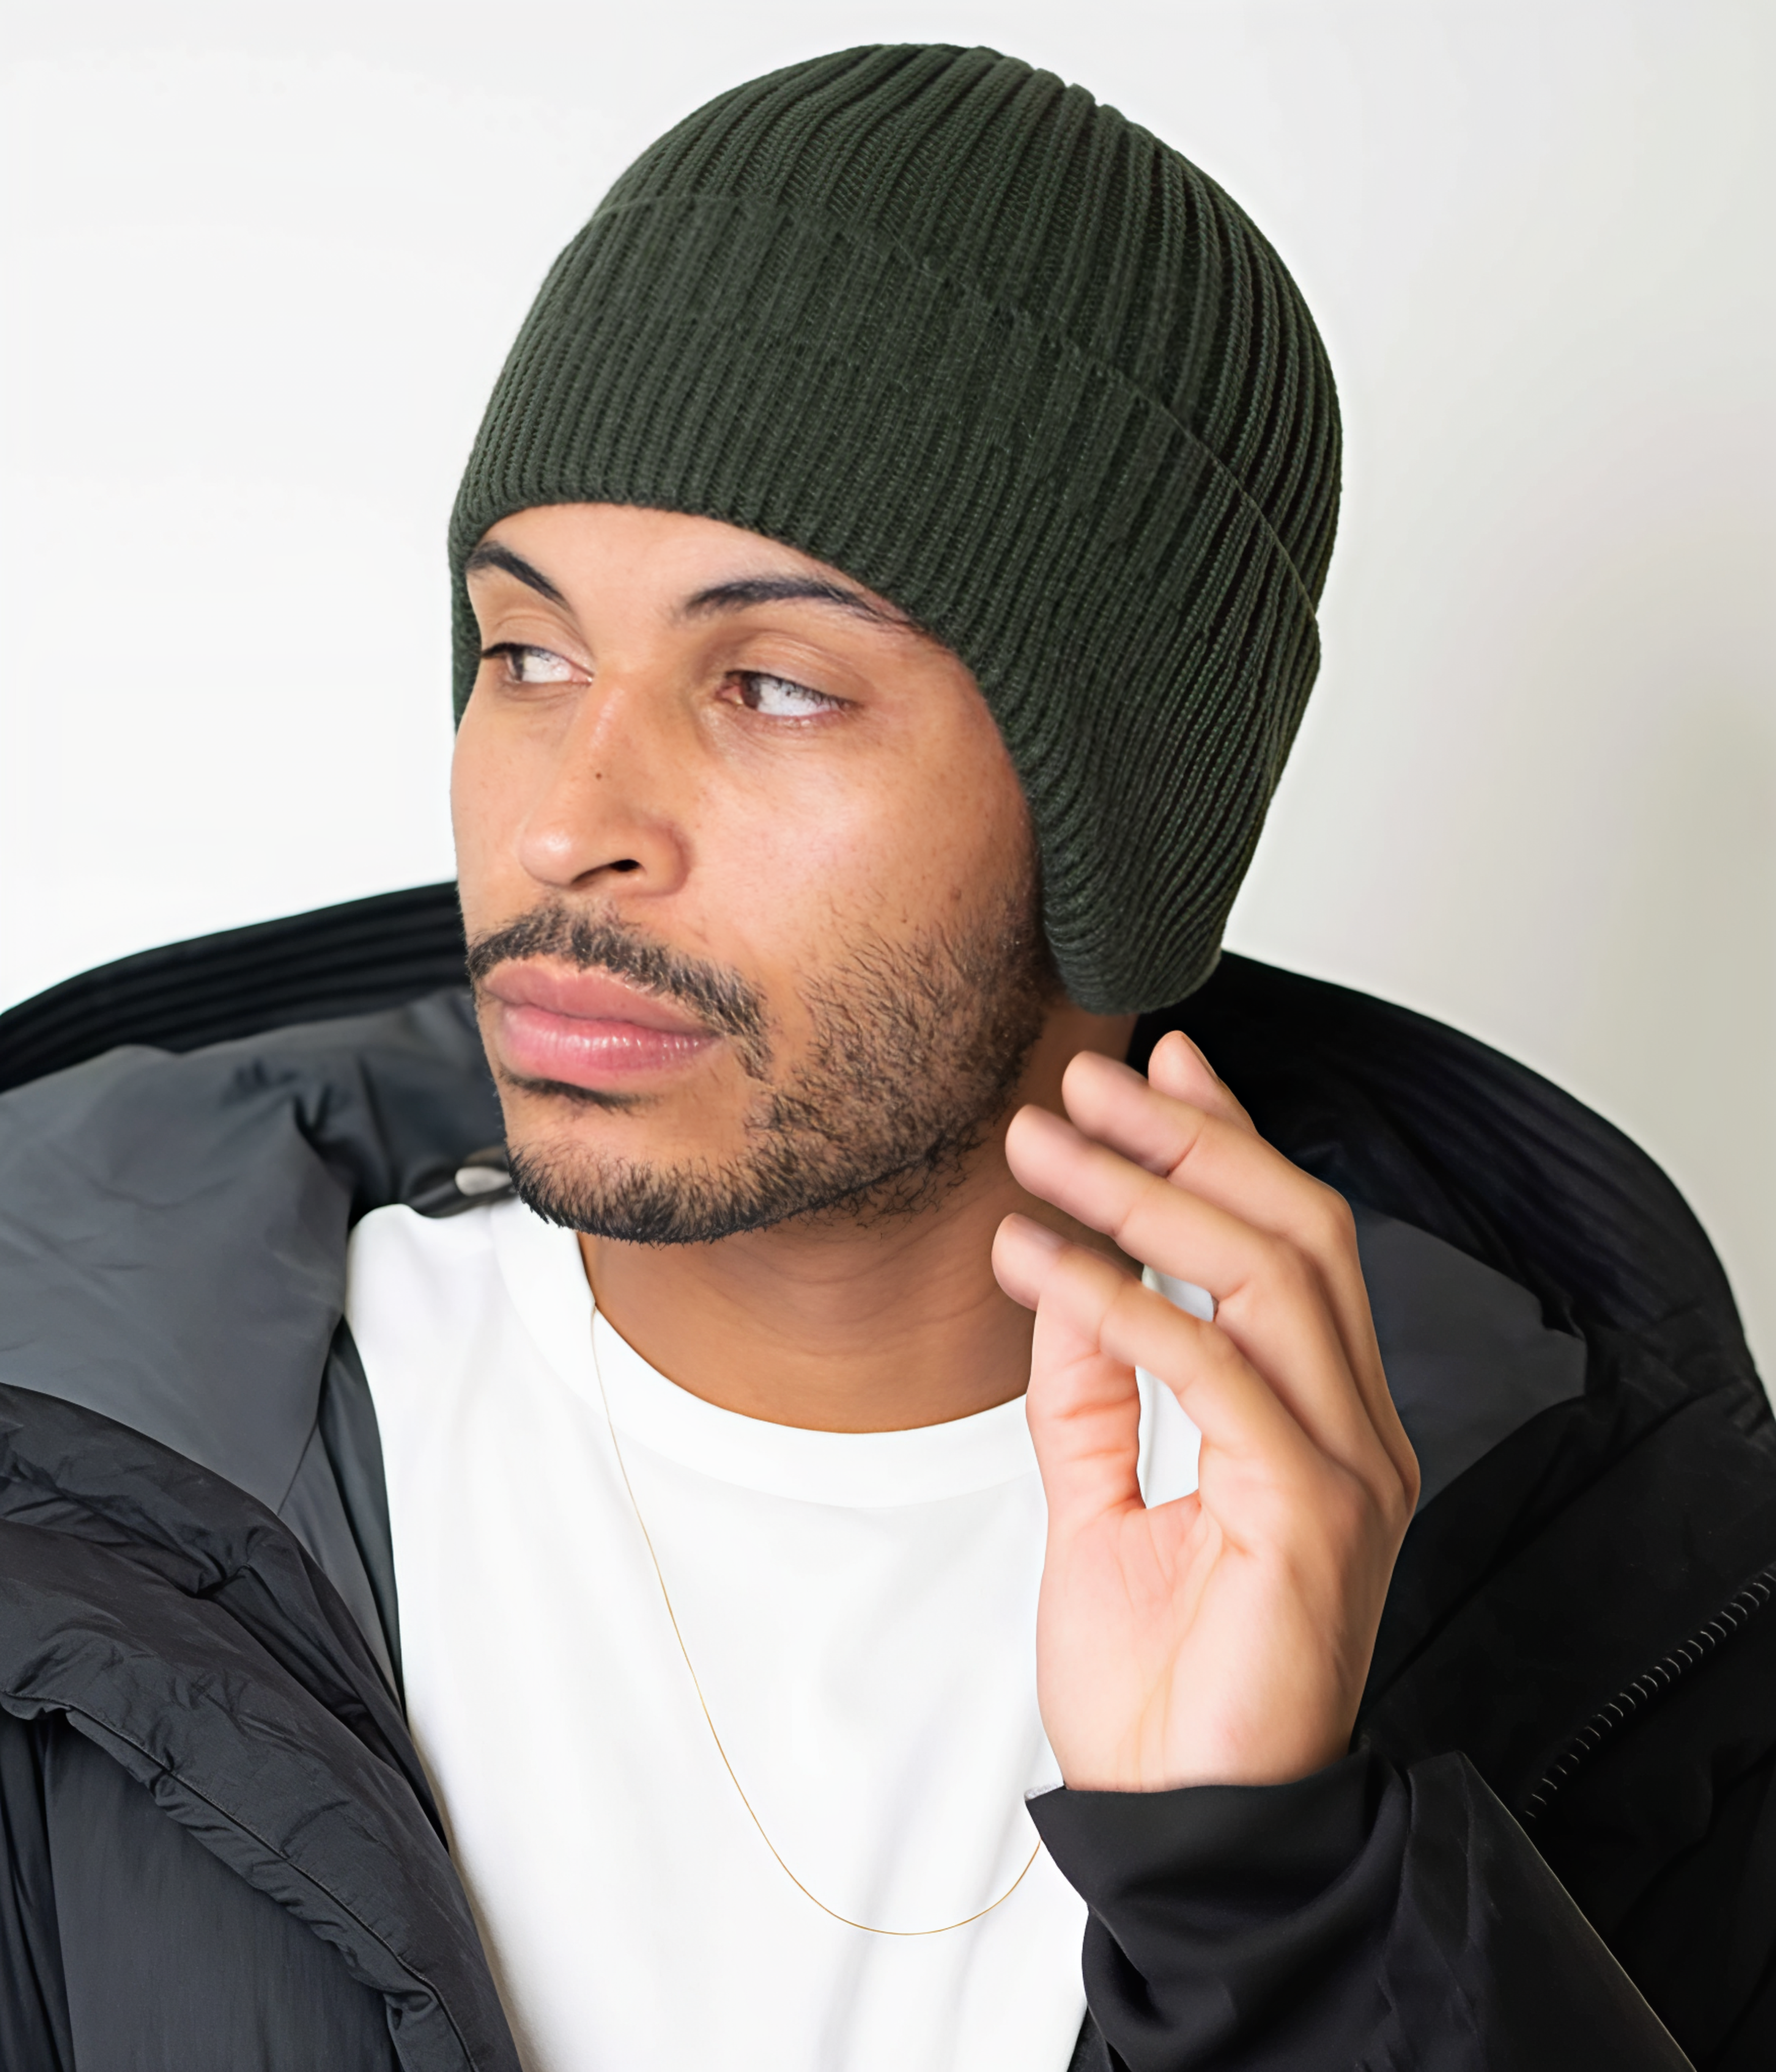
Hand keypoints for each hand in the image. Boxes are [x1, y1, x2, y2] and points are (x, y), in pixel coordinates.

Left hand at [993, 1031, 1418, 1792]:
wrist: (1177, 1819)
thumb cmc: (1154, 1680)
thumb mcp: (1097, 1502)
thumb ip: (1090, 1386)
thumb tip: (1061, 1270)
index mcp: (1322, 1423)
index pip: (1291, 1243)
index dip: (1227, 1140)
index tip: (1156, 1064)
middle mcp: (1356, 1431)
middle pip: (1293, 1232)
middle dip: (1185, 1140)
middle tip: (1078, 1084)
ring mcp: (1348, 1471)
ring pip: (1268, 1278)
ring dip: (1145, 1196)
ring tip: (1041, 1149)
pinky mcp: (1311, 1517)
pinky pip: (1217, 1375)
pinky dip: (1124, 1303)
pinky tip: (1041, 1261)